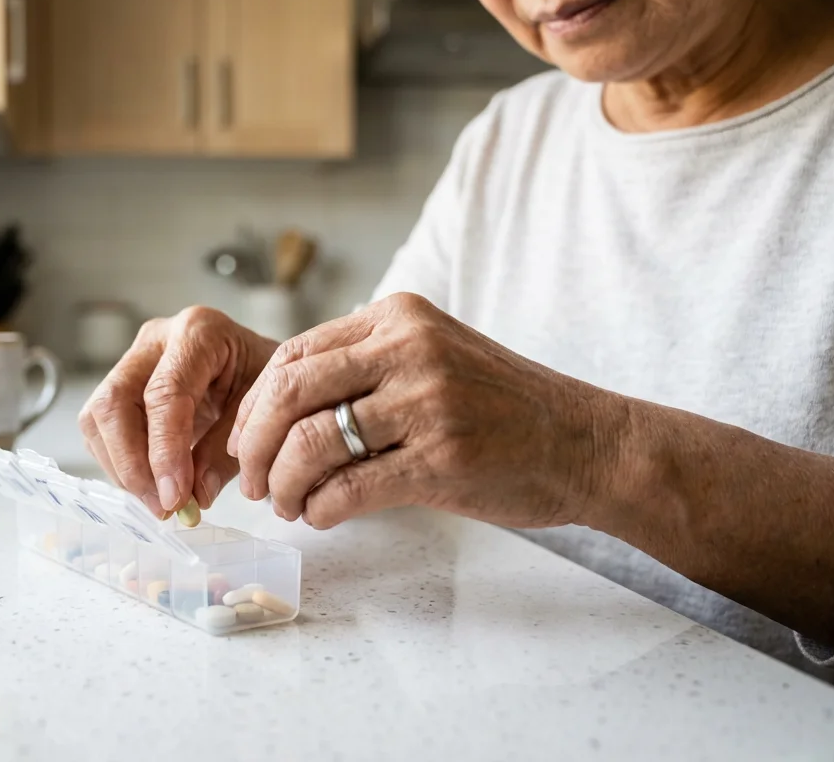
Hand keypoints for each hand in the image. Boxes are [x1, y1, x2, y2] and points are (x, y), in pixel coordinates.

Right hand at [79, 307, 278, 517]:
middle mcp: (157, 339)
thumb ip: (227, 453)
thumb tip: (195, 495)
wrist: (265, 369)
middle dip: (132, 463)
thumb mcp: (262, 413)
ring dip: (122, 468)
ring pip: (98, 418)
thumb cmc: (269, 383)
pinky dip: (121, 465)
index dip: (164, 450)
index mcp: (199, 332)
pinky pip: (101, 429)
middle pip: (114, 402)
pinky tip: (152, 486)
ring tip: (160, 502)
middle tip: (162, 506)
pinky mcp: (122, 386)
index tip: (175, 496)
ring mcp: (134, 360)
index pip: (164, 394)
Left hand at [228, 293, 621, 529]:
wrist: (587, 442)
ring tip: (287, 505)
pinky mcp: (441, 459)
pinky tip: (321, 516)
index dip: (255, 406)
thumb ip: (366, 366)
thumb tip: (279, 408)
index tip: (246, 442)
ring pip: (311, 442)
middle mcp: (408, 349)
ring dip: (284, 484)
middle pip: (289, 393)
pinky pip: (350, 488)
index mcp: (398, 318)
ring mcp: (427, 403)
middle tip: (252, 481)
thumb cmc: (503, 408)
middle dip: (255, 445)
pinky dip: (321, 509)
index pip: (293, 354)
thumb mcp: (434, 357)